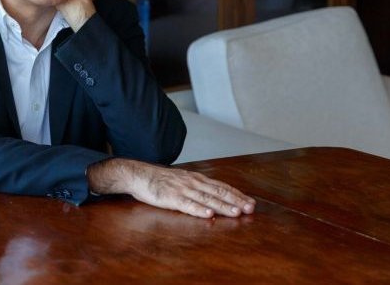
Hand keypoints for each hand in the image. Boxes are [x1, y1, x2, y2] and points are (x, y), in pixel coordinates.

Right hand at [87, 158, 254, 218]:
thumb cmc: (161, 180)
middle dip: (235, 200)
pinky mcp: (171, 198)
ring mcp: (182, 190)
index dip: (236, 194)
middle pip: (218, 192)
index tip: (250, 202)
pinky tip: (208, 214)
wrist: (139, 175)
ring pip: (206, 199)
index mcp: (196, 179)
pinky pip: (187, 205)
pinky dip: (199, 210)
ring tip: (236, 212)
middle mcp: (193, 183)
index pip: (221, 186)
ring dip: (222, 206)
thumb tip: (214, 196)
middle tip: (250, 208)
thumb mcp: (183, 180)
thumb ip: (197, 187)